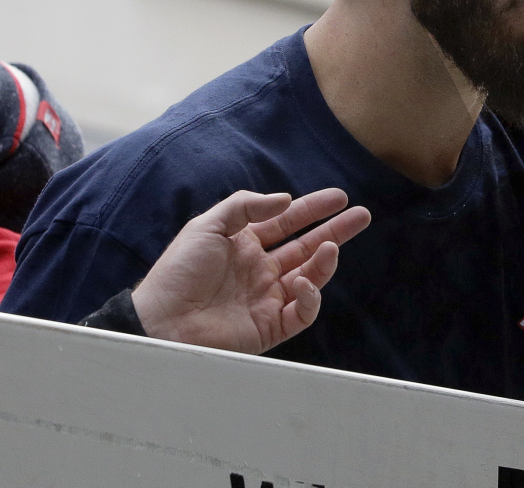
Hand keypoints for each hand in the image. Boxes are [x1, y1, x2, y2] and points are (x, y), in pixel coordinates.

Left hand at [131, 189, 369, 353]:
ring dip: (325, 262)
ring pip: (310, 277)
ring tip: (333, 248)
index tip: (339, 198)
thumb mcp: (208, 225)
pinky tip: (304, 283)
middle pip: (307, 247)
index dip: (314, 209)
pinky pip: (302, 312)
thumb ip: (246, 207)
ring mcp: (267, 298)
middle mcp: (260, 270)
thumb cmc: (179, 272)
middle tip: (361, 216)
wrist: (162, 322)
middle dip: (336, 231)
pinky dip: (310, 298)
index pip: (288, 223)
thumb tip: (285, 200)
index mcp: (245, 245)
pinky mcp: (270, 326)